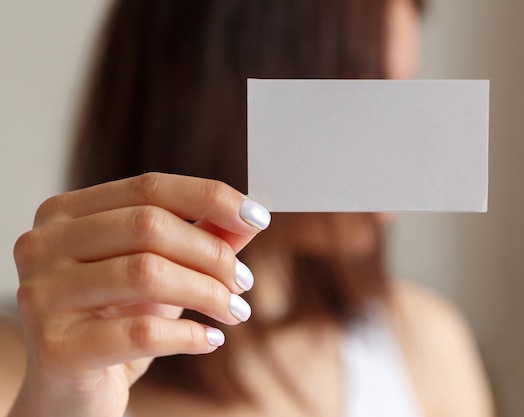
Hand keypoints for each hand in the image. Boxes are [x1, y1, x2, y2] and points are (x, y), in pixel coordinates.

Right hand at [10, 173, 269, 416]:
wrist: (75, 392)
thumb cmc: (116, 321)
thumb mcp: (161, 271)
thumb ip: (201, 238)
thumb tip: (250, 217)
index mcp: (64, 214)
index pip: (149, 188)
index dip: (211, 198)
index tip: (258, 216)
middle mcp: (42, 246)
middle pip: (149, 226)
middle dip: (212, 253)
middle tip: (244, 281)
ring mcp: (42, 296)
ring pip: (146, 273)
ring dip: (208, 293)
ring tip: (234, 311)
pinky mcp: (56, 348)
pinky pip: (142, 332)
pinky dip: (189, 334)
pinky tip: (210, 340)